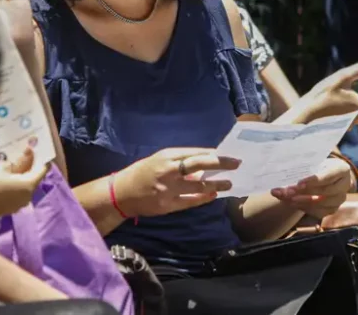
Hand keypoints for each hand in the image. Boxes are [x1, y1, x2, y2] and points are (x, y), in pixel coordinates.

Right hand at [0, 146, 48, 221]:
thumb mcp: (1, 168)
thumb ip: (19, 161)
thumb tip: (30, 153)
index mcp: (29, 185)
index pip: (42, 169)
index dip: (39, 157)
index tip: (34, 148)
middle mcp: (28, 197)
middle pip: (34, 177)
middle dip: (29, 165)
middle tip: (22, 152)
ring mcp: (19, 204)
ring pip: (24, 185)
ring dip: (21, 174)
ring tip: (12, 162)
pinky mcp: (10, 208)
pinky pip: (17, 192)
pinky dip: (15, 183)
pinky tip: (6, 175)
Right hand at [113, 148, 240, 216]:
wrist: (121, 194)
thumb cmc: (142, 173)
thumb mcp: (158, 160)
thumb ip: (179, 162)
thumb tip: (204, 165)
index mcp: (166, 156)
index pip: (195, 152)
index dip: (213, 154)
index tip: (228, 154)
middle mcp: (168, 170)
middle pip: (199, 164)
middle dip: (220, 163)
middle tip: (236, 163)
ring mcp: (169, 189)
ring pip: (199, 185)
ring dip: (216, 184)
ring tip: (229, 184)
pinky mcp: (168, 205)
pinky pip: (191, 201)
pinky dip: (204, 197)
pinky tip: (213, 195)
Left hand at [271, 157, 352, 218]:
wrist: (327, 175)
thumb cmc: (319, 165)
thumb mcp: (315, 161)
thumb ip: (305, 167)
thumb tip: (285, 171)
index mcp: (341, 169)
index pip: (328, 176)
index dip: (313, 181)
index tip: (298, 183)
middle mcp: (344, 186)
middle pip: (324, 192)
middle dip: (303, 192)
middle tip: (285, 192)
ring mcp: (339, 199)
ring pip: (320, 204)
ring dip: (300, 202)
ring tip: (284, 197)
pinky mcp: (332, 209)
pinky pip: (317, 212)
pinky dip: (302, 207)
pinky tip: (289, 202)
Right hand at [296, 63, 357, 124]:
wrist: (304, 116)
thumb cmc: (322, 96)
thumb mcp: (339, 78)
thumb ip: (357, 71)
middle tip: (350, 87)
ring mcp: (350, 124)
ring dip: (352, 103)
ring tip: (337, 95)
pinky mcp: (341, 128)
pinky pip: (348, 117)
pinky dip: (344, 110)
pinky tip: (331, 104)